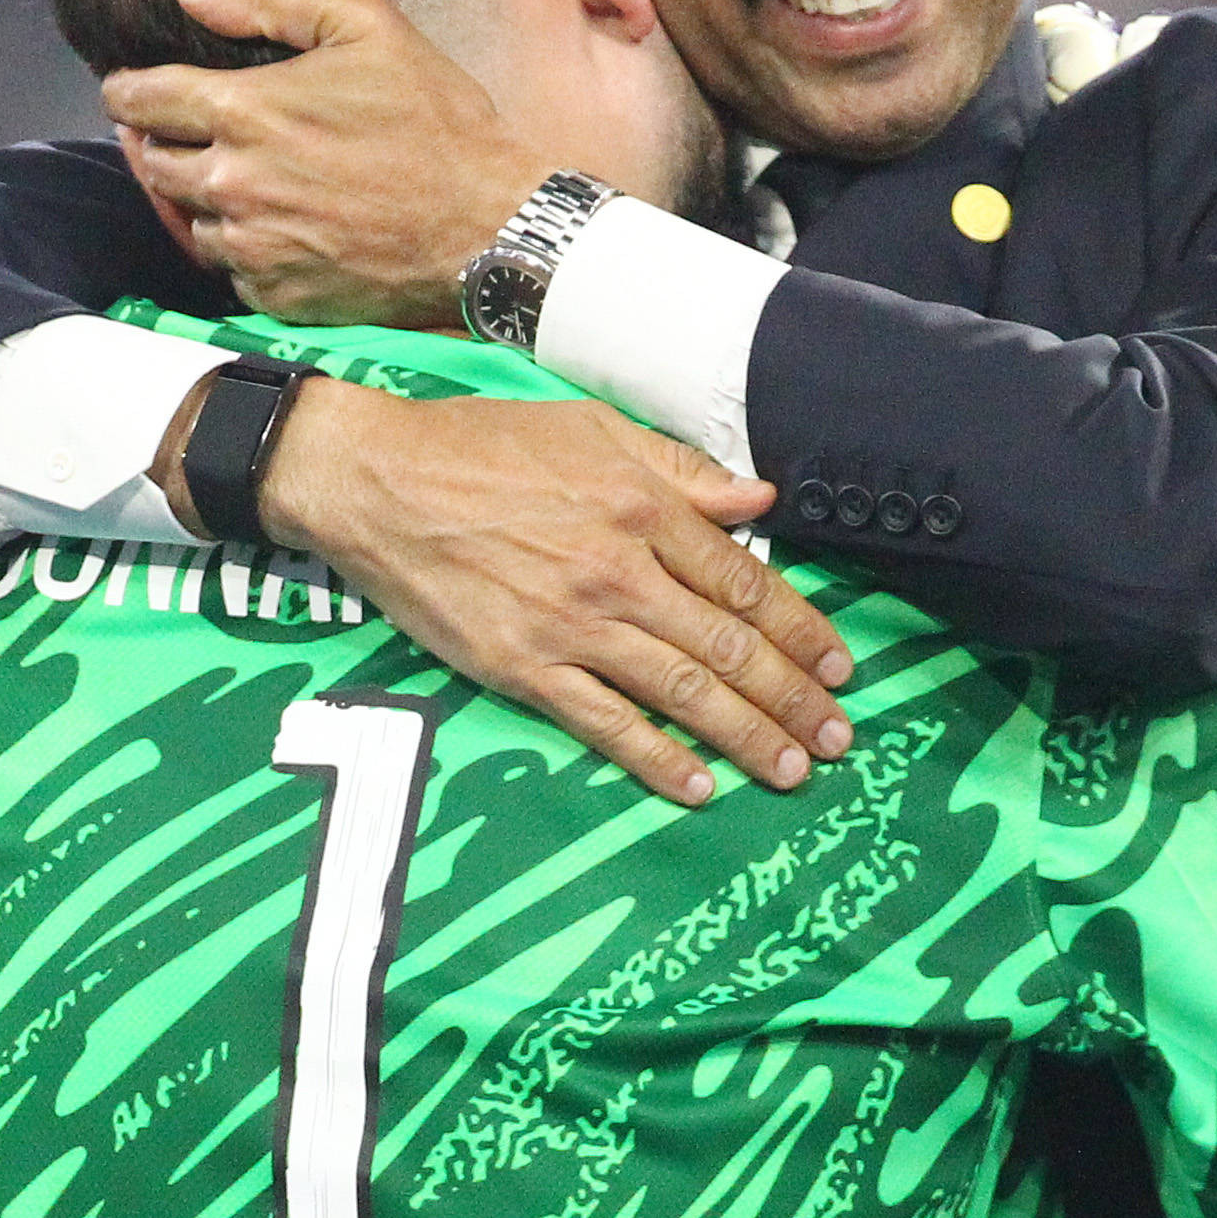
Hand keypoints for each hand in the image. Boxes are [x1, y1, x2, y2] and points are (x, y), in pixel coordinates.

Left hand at [104, 0, 539, 325]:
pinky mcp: (274, 294)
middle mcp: (233, 183)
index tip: (137, 90)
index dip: (128, 90)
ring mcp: (251, 246)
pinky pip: (231, 267)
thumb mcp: (370, 28)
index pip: (137, 99)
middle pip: (152, 161)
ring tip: (253, 179)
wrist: (492, 226)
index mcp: (245, 111)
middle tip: (203, 133)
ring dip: (204, 197)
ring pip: (188, 217)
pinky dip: (245, 246)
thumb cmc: (439, 122)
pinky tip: (285, 224)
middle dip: (164, 142)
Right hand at [212, 376, 844, 804]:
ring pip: (681, 690)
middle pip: (727, 645)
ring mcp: (570, 626)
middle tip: (839, 736)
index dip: (801, 629)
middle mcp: (619, 572)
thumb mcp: (593, 430)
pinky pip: (604, 723)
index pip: (746, 581)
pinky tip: (698, 787)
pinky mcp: (521, 668)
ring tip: (793, 769)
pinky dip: (656, 758)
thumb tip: (760, 501)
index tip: (840, 665)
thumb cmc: (483, 448)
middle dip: (792, 697)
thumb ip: (682, 470)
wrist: (376, 481)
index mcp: (644, 509)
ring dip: (746, 736)